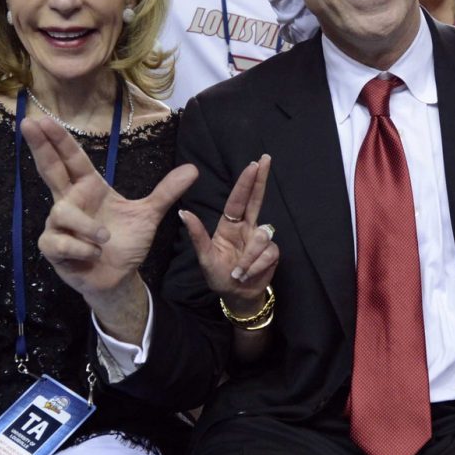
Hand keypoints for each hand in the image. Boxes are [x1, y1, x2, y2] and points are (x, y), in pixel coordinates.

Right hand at [24, 114, 198, 299]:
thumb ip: (167, 191)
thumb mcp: (149, 215)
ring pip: (62, 214)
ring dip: (86, 226)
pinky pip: (59, 241)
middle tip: (28, 122)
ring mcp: (58, 224)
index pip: (72, 158)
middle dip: (40, 147)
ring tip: (105, 238)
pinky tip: (92, 253)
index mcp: (89, 188)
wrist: (120, 277)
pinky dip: (80, 247)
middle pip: (49, 169)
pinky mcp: (53, 247)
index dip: (59, 139)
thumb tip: (193, 169)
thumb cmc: (127, 243)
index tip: (44, 118)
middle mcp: (70, 202)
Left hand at [181, 156, 278, 312]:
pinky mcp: (271, 253)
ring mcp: (260, 240)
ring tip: (238, 272)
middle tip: (266, 158)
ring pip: (261, 236)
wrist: (237, 296)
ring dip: (249, 257)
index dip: (246, 182)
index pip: (238, 200)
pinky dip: (256, 266)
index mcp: (230, 225)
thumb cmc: (219, 276)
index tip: (253, 164)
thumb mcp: (205, 257)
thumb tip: (183, 212)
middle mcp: (247, 228)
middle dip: (261, 180)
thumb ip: (197, 235)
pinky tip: (247, 274)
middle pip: (257, 199)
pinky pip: (268, 253)